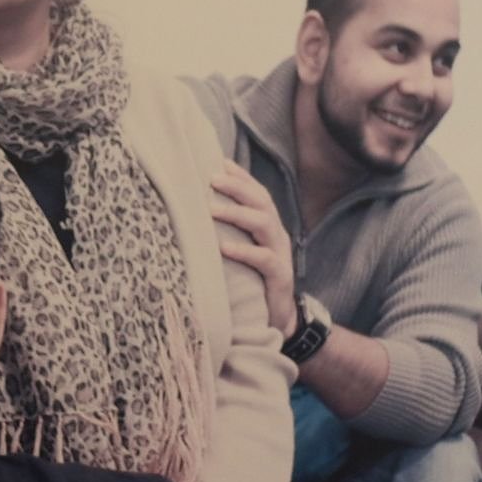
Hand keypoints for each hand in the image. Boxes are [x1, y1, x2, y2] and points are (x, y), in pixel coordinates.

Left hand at [210, 159, 296, 338]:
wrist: (278, 318)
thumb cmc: (253, 279)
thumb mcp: (242, 249)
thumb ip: (230, 229)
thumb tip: (201, 207)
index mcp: (268, 225)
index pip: (257, 193)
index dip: (241, 176)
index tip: (218, 162)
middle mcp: (276, 235)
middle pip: (261, 202)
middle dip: (237, 187)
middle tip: (211, 179)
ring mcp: (281, 254)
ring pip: (264, 224)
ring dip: (236, 214)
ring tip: (211, 210)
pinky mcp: (279, 277)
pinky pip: (264, 259)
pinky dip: (244, 252)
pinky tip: (224, 248)